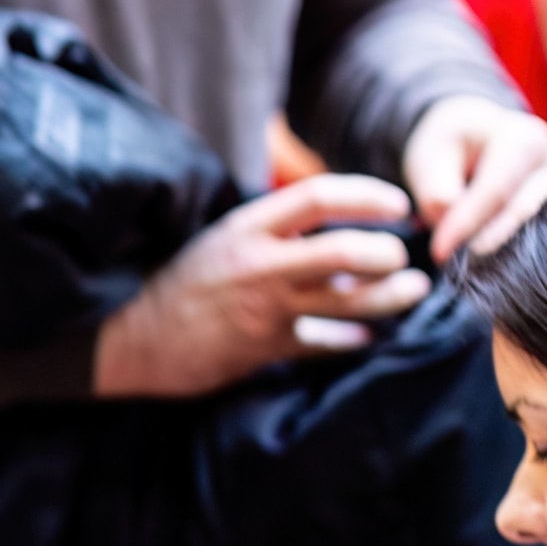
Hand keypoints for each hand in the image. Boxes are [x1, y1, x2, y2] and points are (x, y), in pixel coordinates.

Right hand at [90, 175, 431, 397]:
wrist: (135, 337)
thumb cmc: (181, 283)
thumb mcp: (223, 240)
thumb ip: (275, 232)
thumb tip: (338, 227)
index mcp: (247, 227)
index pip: (318, 196)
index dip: (366, 196)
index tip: (398, 204)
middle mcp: (259, 264)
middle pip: (343, 251)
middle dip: (385, 253)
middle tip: (403, 257)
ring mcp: (264, 309)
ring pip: (347, 302)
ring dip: (390, 297)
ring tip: (411, 292)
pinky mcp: (266, 349)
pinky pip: (327, 343)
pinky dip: (354, 338)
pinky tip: (367, 335)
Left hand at [403, 93, 546, 262]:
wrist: (474, 135)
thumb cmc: (451, 146)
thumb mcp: (431, 157)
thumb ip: (437, 190)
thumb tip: (448, 220)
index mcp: (524, 139)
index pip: (496, 191)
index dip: (467, 224)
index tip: (439, 252)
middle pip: (521, 213)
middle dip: (485, 243)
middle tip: (452, 265)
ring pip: (536, 230)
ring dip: (501, 250)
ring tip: (466, 265)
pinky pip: (542, 236)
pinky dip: (513, 250)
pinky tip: (489, 265)